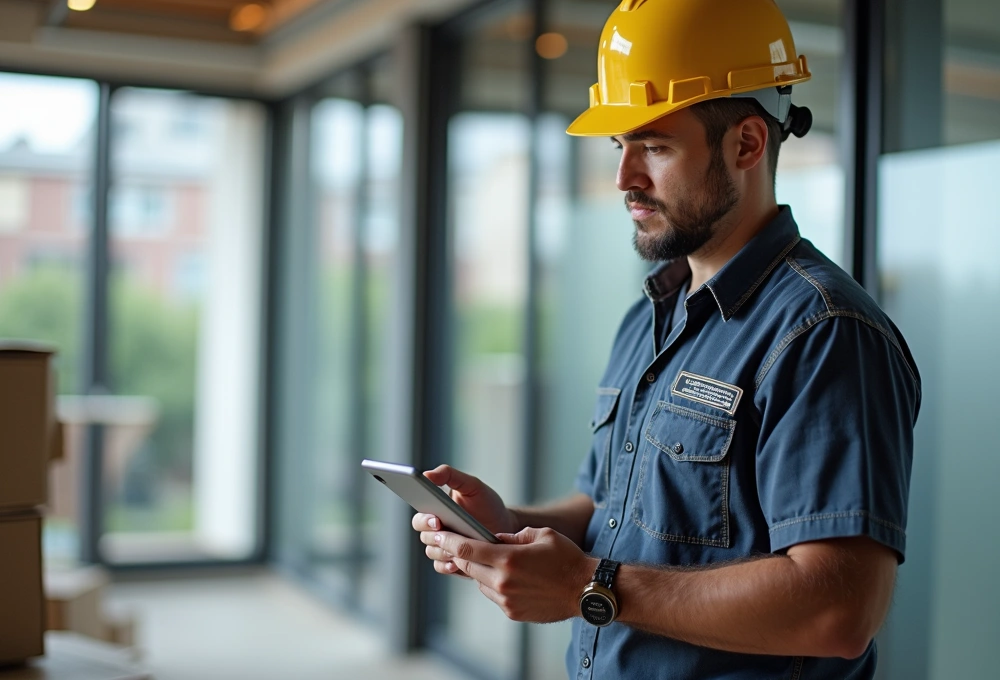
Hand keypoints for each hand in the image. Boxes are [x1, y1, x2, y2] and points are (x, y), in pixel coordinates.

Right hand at [411, 465, 515, 574]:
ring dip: (442, 550)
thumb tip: (425, 474)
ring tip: (455, 549)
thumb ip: (449, 475)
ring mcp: (445, 547)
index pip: (420, 517)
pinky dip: (447, 565)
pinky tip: (457, 562)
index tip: (436, 519)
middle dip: (433, 535)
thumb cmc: (486, 503)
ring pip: (432, 552)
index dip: (423, 520)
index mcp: (436, 511)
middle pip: (424, 536)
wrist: (507, 526)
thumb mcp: (471, 485)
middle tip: (445, 532)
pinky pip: (442, 567)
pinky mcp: (454, 562)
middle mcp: (436, 530)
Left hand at [426, 526, 597, 622]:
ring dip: (481, 570)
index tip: (437, 534)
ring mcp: (506, 600)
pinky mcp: (512, 612)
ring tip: (496, 561)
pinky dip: (494, 585)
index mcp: (509, 559)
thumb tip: (496, 538)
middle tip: (456, 544)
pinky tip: (510, 578)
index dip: (448, 540)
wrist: (586, 590)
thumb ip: (515, 536)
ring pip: (480, 581)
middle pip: (468, 565)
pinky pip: (493, 595)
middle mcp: (503, 581)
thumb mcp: (542, 535)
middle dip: (460, 554)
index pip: (467, 549)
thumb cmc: (567, 559)